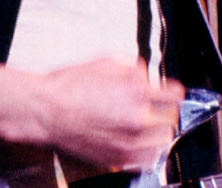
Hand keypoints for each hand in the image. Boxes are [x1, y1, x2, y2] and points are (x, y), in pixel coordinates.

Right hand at [0, 57, 185, 170]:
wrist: (45, 111)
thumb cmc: (69, 86)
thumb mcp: (105, 62)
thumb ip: (133, 69)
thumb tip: (146, 75)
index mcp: (136, 92)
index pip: (175, 95)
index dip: (174, 91)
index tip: (171, 92)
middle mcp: (136, 119)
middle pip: (171, 118)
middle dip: (165, 110)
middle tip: (156, 106)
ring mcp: (128, 142)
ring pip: (163, 140)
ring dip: (159, 130)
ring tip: (148, 124)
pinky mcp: (117, 158)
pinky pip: (147, 159)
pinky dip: (148, 150)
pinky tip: (139, 141)